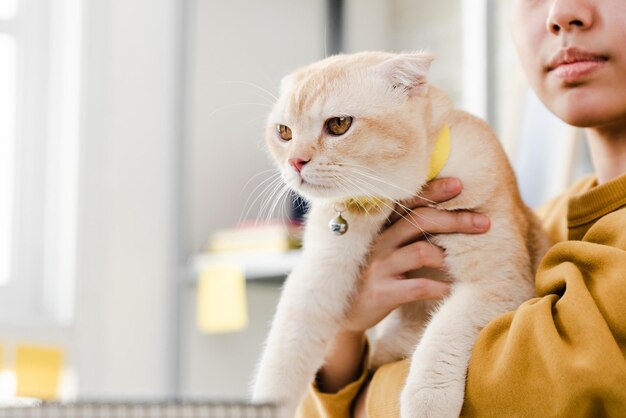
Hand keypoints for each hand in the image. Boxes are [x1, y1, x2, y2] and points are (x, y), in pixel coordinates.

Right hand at [342, 177, 490, 333]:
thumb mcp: (383, 248)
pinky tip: (452, 291)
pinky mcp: (382, 292)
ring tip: (467, 263)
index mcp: (382, 227)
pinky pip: (416, 287)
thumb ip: (406, 231)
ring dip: (448, 255)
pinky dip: (439, 288)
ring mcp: (379, 266)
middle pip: (420, 221)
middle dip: (454, 220)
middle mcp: (379, 241)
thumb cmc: (373, 274)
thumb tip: (447, 216)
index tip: (459, 184)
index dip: (433, 191)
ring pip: (421, 251)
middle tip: (484, 222)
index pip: (408, 202)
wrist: (343, 311)